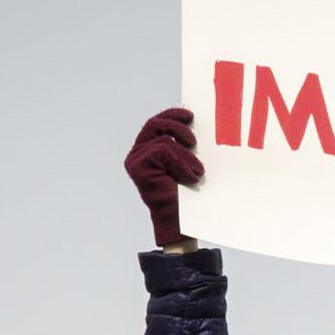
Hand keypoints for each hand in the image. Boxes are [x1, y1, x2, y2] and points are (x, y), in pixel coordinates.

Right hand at [124, 107, 203, 248]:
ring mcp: (135, 160)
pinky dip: (181, 163)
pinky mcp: (138, 166)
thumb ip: (185, 146)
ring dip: (186, 155)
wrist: (183, 220)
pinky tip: (190, 178)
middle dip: (177, 126)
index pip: (157, 124)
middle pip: (155, 125)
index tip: (190, 115)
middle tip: (194, 140)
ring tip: (198, 172)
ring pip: (164, 140)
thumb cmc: (189, 195)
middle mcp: (138, 153)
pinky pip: (163, 150)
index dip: (172, 115)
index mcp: (148, 150)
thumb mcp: (189, 163)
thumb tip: (196, 124)